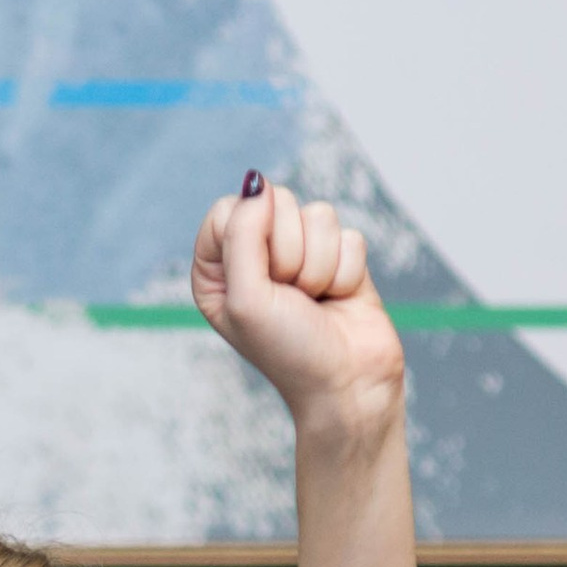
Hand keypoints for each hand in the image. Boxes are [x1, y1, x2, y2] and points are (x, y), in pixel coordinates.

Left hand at [192, 180, 403, 448]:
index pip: (229, 208)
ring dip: (319, 266)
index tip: (260, 280)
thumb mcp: (247, 299)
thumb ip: (243, 235)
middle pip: (276, 202)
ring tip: (314, 302)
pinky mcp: (338, 257)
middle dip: (289, 253)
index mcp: (217, 268)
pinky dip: (345, 271)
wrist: (346, 384)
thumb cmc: (289, 351)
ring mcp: (299, 254)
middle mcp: (255, 257)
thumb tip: (257, 182)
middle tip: (290, 296)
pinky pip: (349, 234)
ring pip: (317, 214)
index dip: (251, 237)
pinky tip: (337, 300)